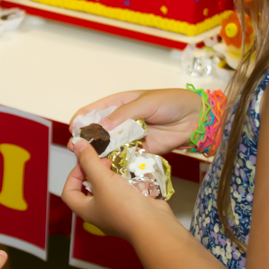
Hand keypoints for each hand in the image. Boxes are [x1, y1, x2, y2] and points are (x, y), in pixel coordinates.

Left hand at [62, 140, 175, 239]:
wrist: (152, 224)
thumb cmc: (123, 205)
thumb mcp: (102, 179)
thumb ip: (89, 161)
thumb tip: (76, 144)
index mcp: (86, 210)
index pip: (69, 193)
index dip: (73, 176)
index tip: (85, 164)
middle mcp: (99, 213)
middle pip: (89, 189)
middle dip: (94, 172)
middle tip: (105, 162)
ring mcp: (116, 212)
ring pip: (108, 189)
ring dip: (111, 175)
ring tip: (117, 165)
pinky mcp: (131, 208)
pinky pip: (123, 191)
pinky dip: (125, 181)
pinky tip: (131, 172)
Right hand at [69, 89, 202, 154]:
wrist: (194, 118)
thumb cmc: (171, 102)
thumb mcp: (145, 102)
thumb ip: (123, 114)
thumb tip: (101, 127)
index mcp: (119, 104)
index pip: (93, 111)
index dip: (81, 120)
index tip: (73, 130)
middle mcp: (121, 122)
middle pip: (97, 132)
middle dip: (86, 140)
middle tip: (77, 148)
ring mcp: (130, 138)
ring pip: (108, 147)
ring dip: (99, 154)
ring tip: (90, 160)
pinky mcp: (139, 151)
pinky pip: (123, 158)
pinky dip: (115, 163)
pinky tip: (108, 167)